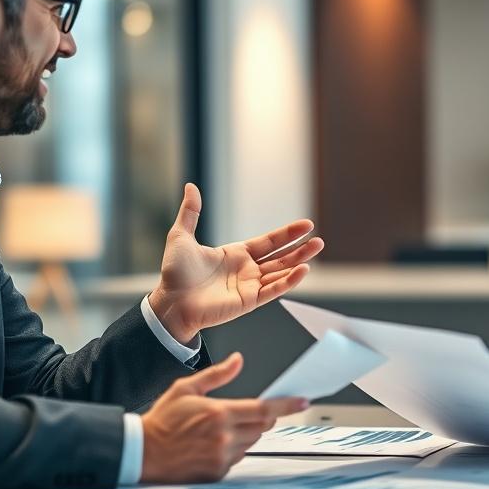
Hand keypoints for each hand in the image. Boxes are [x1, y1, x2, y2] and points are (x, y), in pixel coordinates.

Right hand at [140, 352, 307, 483]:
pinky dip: (233, 448)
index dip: (287, 405)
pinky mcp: (217, 472)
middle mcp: (224, 437)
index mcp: (220, 413)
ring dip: (246, 433)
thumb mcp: (186, 388)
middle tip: (246, 411)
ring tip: (218, 428)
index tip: (303, 401)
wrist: (142, 452)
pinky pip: (237, 457)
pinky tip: (212, 443)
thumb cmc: (162, 420)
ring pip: (251, 441)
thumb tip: (238, 360)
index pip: (264, 408)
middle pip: (262, 426)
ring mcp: (222, 457)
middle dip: (262, 417)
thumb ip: (217, 375)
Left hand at [149, 183, 324, 343]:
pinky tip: (302, 270)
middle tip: (319, 240)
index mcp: (235, 254)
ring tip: (316, 249)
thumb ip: (190, 212)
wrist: (170, 301)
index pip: (269, 242)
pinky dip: (289, 280)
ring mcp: (249, 286)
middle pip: (280, 257)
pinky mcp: (249, 301)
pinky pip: (273, 289)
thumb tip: (190, 187)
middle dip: (300, 248)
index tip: (306, 225)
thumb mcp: (181, 236)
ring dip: (299, 261)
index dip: (287, 234)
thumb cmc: (174, 273)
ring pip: (281, 272)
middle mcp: (246, 270)